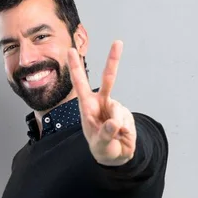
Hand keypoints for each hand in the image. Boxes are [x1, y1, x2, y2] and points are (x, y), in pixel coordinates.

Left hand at [68, 40, 136, 165]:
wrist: (116, 155)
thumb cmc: (102, 147)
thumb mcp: (100, 145)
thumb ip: (105, 134)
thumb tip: (113, 123)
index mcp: (87, 107)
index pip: (80, 84)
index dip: (75, 68)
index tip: (71, 51)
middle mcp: (101, 103)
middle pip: (108, 79)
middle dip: (113, 60)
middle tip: (118, 42)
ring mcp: (115, 106)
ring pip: (117, 111)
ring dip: (116, 126)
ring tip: (113, 136)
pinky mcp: (126, 113)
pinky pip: (126, 120)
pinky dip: (125, 130)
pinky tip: (122, 134)